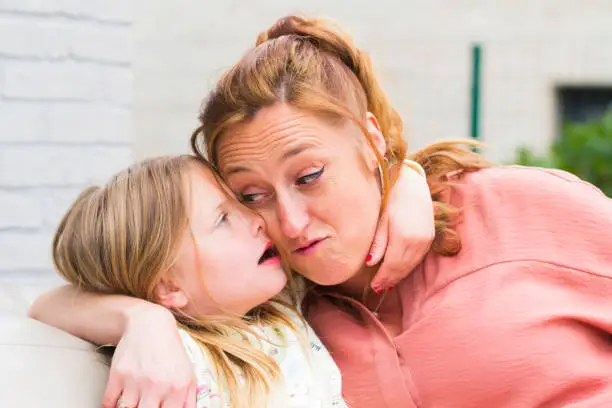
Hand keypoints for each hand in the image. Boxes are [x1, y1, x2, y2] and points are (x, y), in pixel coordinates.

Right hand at [102, 304, 196, 407]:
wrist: (150, 325)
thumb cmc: (171, 353)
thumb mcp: (188, 374)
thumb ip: (189, 400)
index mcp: (177, 387)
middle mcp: (157, 385)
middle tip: (145, 405)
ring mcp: (136, 380)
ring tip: (134, 401)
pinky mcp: (118, 374)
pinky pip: (108, 402)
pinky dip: (109, 405)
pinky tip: (117, 402)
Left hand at [368, 161, 434, 292]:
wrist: (413, 184)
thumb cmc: (392, 199)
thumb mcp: (381, 220)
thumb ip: (378, 243)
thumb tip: (370, 263)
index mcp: (403, 237)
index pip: (391, 265)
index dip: (382, 278)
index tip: (374, 286)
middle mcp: (418, 241)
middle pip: (402, 268)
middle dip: (390, 279)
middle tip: (379, 289)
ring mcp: (426, 240)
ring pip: (411, 265)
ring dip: (399, 275)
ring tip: (387, 283)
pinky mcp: (430, 237)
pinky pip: (418, 258)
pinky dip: (408, 266)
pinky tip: (400, 270)